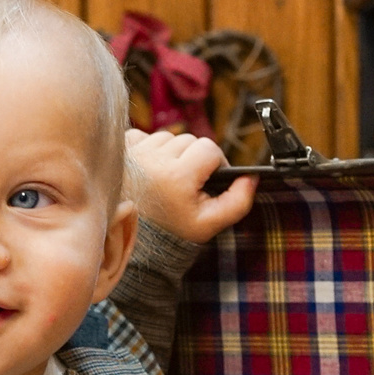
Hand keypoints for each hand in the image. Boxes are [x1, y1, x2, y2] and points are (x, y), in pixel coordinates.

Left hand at [128, 128, 255, 244]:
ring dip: (172, 153)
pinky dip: (150, 149)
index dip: (215, 163)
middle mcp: (153, 160)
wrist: (134, 238)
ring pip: (168, 138)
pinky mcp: (122, 150)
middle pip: (189, 140)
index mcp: (177, 176)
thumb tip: (251, 178)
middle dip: (193, 159)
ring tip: (167, 178)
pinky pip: (145, 136)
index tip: (208, 179)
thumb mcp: (210, 223)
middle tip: (187, 183)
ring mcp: (135, 153)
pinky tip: (150, 169)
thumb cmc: (173, 232)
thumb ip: (237, 202)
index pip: (209, 149)